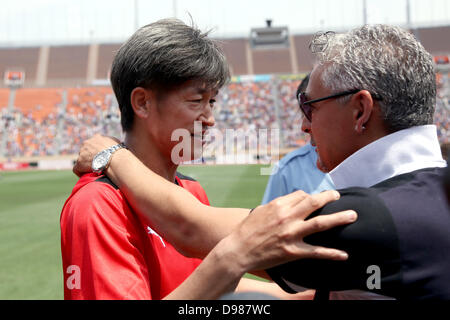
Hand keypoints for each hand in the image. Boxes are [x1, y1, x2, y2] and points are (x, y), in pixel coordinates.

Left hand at [73, 134, 119, 176]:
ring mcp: (82, 153)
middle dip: (90, 157)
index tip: (100, 156)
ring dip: (86, 164)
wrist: (113, 159)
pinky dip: (80, 172)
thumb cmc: (117, 152)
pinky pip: (76, 169)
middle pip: (85, 151)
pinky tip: (86, 175)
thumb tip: (112, 145)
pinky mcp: (79, 163)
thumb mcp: (115, 142)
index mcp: (96, 138)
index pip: (93, 143)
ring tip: (93, 170)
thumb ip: (110, 142)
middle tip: (97, 164)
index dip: (96, 151)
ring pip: (81, 159)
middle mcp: (87, 143)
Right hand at [215, 190, 356, 273]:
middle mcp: (287, 217)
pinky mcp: (293, 251)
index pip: (301, 195)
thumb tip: (293, 199)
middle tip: (338, 197)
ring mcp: (291, 234)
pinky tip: (344, 254)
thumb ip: (279, 204)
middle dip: (329, 198)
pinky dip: (332, 253)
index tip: (313, 199)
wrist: (239, 250)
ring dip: (339, 218)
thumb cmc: (248, 229)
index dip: (309, 196)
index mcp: (279, 205)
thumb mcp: (261, 210)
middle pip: (314, 202)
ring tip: (352, 216)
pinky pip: (316, 252)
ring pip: (320, 223)